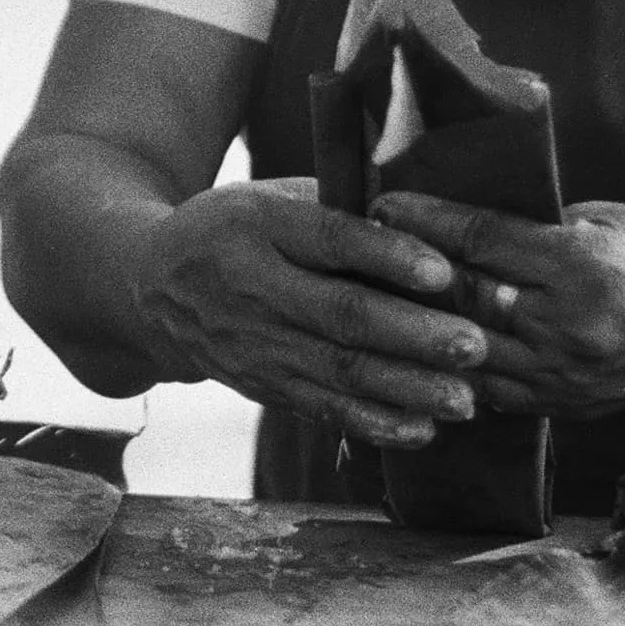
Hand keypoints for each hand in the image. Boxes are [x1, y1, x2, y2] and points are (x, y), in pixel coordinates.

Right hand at [129, 178, 491, 450]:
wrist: (149, 287)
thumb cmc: (231, 227)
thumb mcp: (267, 196)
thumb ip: (334, 202)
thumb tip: (423, 208)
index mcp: (259, 225)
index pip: (330, 240)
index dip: (388, 255)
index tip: (443, 270)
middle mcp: (254, 287)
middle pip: (341, 316)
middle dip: (413, 336)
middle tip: (475, 345)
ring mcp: (255, 344)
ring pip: (338, 372)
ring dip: (406, 390)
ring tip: (464, 399)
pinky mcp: (261, 385)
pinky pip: (322, 409)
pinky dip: (373, 424)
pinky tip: (421, 429)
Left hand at [372, 193, 624, 419]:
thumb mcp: (605, 217)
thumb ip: (536, 224)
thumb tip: (462, 214)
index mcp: (584, 269)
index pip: (483, 242)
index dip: (427, 220)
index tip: (383, 203)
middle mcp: (572, 330)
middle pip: (465, 302)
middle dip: (410, 275)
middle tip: (364, 250)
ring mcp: (569, 379)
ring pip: (469, 355)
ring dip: (421, 330)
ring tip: (376, 303)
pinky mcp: (569, 408)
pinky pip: (493, 392)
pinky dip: (456, 369)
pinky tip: (420, 352)